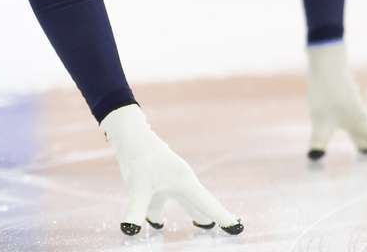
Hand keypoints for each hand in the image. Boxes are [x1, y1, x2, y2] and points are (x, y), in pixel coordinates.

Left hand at [100, 104, 242, 236]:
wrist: (129, 135)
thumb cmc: (138, 157)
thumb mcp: (137, 186)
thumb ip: (136, 211)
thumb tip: (130, 231)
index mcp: (184, 182)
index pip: (208, 205)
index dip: (223, 217)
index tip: (237, 228)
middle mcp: (179, 182)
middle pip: (199, 204)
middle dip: (209, 216)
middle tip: (224, 229)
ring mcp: (167, 181)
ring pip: (183, 203)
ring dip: (191, 214)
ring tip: (199, 225)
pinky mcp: (154, 181)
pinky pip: (161, 203)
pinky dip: (160, 215)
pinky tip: (156, 224)